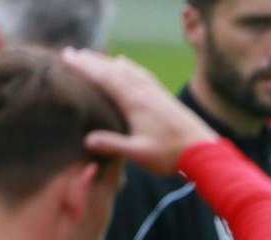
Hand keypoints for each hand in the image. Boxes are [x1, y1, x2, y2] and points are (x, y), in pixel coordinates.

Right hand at [60, 49, 217, 174]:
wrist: (205, 152)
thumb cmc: (171, 155)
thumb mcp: (139, 153)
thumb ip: (113, 145)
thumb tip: (87, 139)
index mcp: (134, 103)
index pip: (104, 79)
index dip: (84, 68)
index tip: (66, 58)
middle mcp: (144, 92)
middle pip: (112, 70)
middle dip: (90, 61)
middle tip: (70, 52)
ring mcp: (155, 92)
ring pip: (126, 70)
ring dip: (106, 61)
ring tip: (91, 55)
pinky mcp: (164, 96)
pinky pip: (142, 74)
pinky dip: (129, 66)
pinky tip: (123, 63)